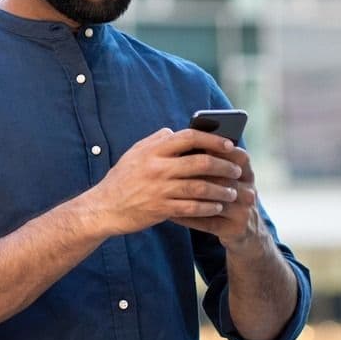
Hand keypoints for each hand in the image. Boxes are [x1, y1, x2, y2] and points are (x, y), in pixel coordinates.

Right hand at [89, 128, 242, 236]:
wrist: (104, 208)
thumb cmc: (121, 179)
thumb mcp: (134, 154)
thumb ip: (155, 141)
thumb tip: (174, 130)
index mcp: (153, 151)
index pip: (189, 137)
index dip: (213, 139)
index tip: (228, 144)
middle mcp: (157, 168)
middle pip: (200, 162)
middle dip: (224, 166)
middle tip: (236, 171)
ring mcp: (160, 189)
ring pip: (200, 187)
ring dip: (220, 190)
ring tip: (231, 192)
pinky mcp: (161, 209)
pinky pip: (192, 208)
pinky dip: (208, 207)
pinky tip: (217, 207)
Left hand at [170, 146, 268, 254]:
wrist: (245, 231)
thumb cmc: (226, 196)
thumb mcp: (228, 178)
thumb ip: (212, 160)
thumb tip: (182, 140)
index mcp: (246, 174)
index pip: (237, 157)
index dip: (216, 150)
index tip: (190, 147)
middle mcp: (248, 191)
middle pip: (222, 178)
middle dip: (195, 173)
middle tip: (170, 170)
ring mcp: (243, 211)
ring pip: (213, 200)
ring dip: (187, 195)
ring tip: (165, 191)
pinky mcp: (234, 229)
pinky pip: (206, 221)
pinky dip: (186, 217)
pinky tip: (169, 213)